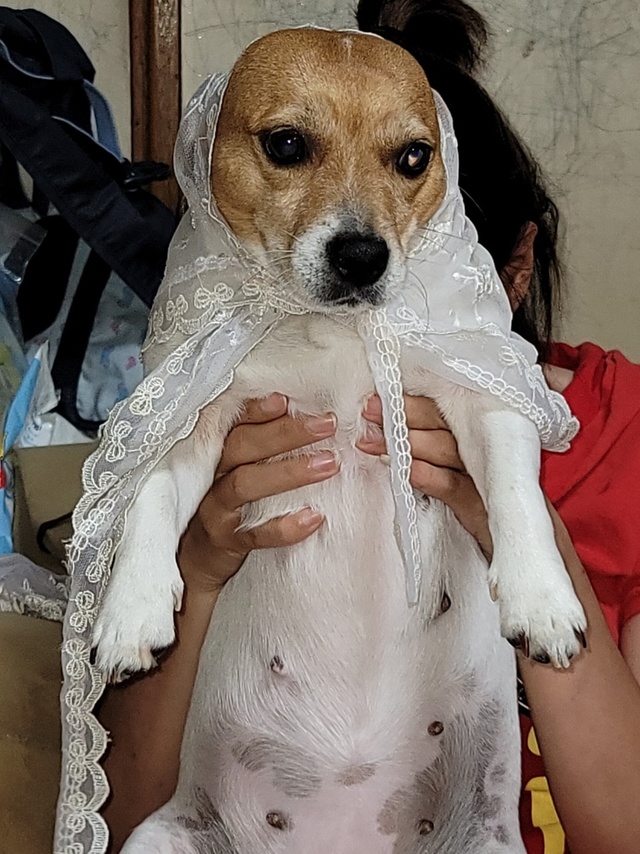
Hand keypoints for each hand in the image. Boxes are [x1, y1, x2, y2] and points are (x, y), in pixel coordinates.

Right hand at [178, 393, 339, 594]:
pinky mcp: (227, 542)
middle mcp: (214, 476)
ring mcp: (217, 509)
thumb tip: (312, 421)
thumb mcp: (242, 471)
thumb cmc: (232, 505)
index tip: (286, 400)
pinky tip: (314, 518)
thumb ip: (266, 448)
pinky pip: (256, 534)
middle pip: (243, 447)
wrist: (198, 559)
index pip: (235, 424)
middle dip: (285, 433)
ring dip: (290, 472)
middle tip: (327, 425)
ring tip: (329, 464)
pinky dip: (285, 527)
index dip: (257, 410)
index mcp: (221, 454)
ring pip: (246, 485)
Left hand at [357, 394, 492, 558]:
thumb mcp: (453, 474)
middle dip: (403, 415)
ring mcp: (484, 477)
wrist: (513, 550)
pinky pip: (453, 487)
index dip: (409, 402)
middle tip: (369, 411)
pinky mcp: (484, 508)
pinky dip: (429, 476)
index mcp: (474, 437)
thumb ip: (428, 454)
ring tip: (373, 441)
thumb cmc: (477, 508)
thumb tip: (386, 434)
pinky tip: (406, 469)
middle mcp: (482, 449)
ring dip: (407, 443)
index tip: (377, 400)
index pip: (441, 410)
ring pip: (445, 449)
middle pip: (443, 422)